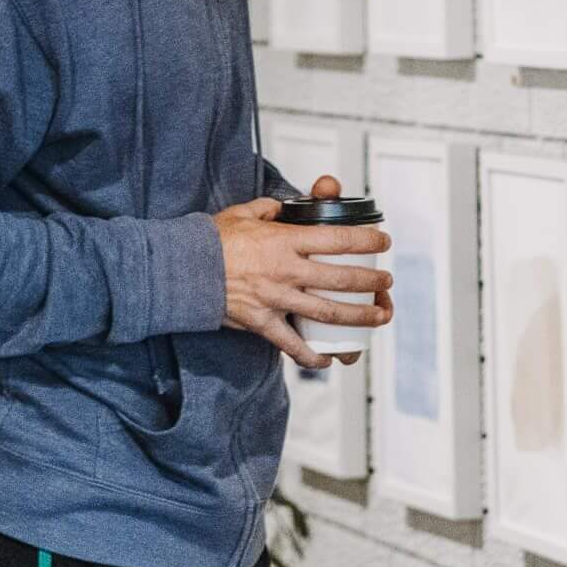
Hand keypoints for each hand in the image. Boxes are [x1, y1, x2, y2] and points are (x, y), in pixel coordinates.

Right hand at [215, 183, 391, 370]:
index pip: (337, 239)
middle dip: (371, 281)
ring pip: (328, 312)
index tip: (383, 240)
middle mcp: (286, 271)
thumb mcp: (244, 213)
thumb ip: (269, 209)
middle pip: (341, 278)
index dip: (367, 239)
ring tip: (379, 316)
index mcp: (284, 240)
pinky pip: (292, 345)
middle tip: (386, 281)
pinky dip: (312, 355)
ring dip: (359, 316)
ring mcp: (276, 299)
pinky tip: (328, 359)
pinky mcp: (262, 322)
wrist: (180, 269)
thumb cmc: (211, 239)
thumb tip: (284, 207)